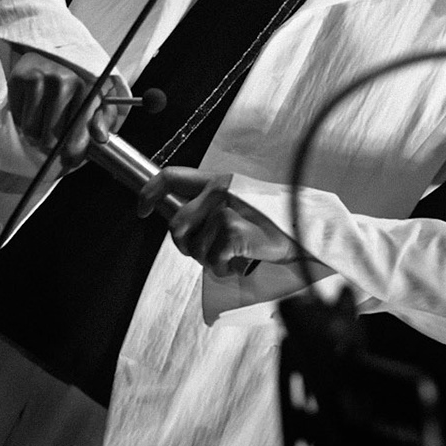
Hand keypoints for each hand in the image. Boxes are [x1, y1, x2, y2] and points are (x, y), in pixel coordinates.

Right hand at [5, 48, 130, 170]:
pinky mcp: (19, 78)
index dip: (74, 152)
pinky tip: (31, 110)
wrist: (48, 54)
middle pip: (52, 137)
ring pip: (32, 131)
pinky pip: (18, 118)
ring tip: (42, 122)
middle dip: (52, 145)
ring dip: (36, 135)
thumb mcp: (99, 98)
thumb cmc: (76, 82)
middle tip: (53, 139)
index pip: (79, 131)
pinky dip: (23, 122)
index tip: (70, 158)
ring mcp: (40, 78)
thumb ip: (105, 118)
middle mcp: (65, 80)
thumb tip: (101, 136)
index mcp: (88, 86)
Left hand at [137, 167, 295, 276]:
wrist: (305, 230)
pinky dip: (223, 268)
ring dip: (208, 260)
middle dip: (186, 247)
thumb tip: (180, 224)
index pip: (171, 176)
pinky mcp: (235, 230)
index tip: (141, 209)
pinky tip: (238, 262)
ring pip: (194, 247)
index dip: (149, 193)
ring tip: (230, 256)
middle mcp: (219, 190)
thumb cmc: (272, 221)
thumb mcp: (239, 204)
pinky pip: (212, 258)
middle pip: (177, 225)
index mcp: (217, 180)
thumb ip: (208, 207)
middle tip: (206, 253)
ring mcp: (227, 209)